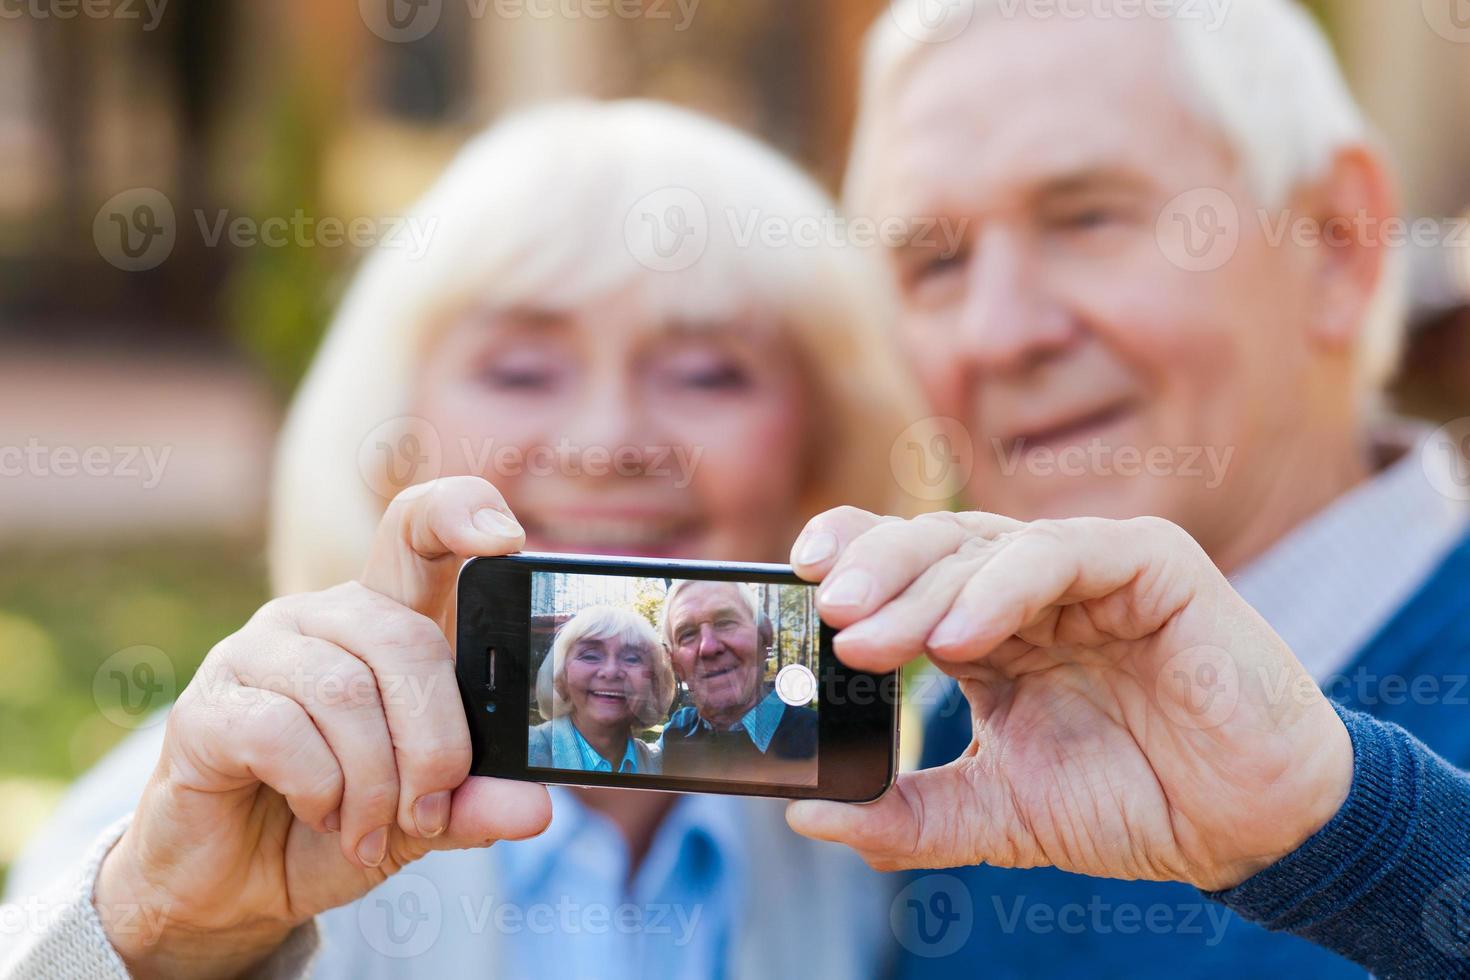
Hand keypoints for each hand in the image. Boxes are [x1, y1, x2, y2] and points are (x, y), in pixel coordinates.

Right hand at [95, 477, 551, 978]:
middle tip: (428, 812)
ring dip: (375, 782)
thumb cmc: (332, 826)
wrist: (230, 884)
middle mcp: (317, 619)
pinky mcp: (205, 707)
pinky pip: (280, 731)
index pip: (416, 530)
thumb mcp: (420, 819)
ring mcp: (254, 653)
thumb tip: (534, 807)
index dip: (459, 513)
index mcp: (381, 623)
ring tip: (370, 831)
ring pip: (346, 692)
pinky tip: (317, 814)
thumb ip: (474, 802)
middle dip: (435, 742)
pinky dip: (318, 789)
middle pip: (405, 639)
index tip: (505, 539)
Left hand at [784, 509, 1352, 891]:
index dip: (850, 561)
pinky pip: (1060, 554)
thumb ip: (908, 815)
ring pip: (983, 543)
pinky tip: (959, 635)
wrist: (1250, 828)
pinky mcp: (1149, 563)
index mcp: (989, 628)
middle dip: (872, 575)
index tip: (795, 582)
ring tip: (872, 636)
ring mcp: (1087, 568)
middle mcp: (1027, 588)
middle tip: (827, 614)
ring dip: (919, 585)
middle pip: (931, 548)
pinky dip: (1003, 587)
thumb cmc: (1133, 801)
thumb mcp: (998, 813)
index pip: (904, 573)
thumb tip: (808, 816)